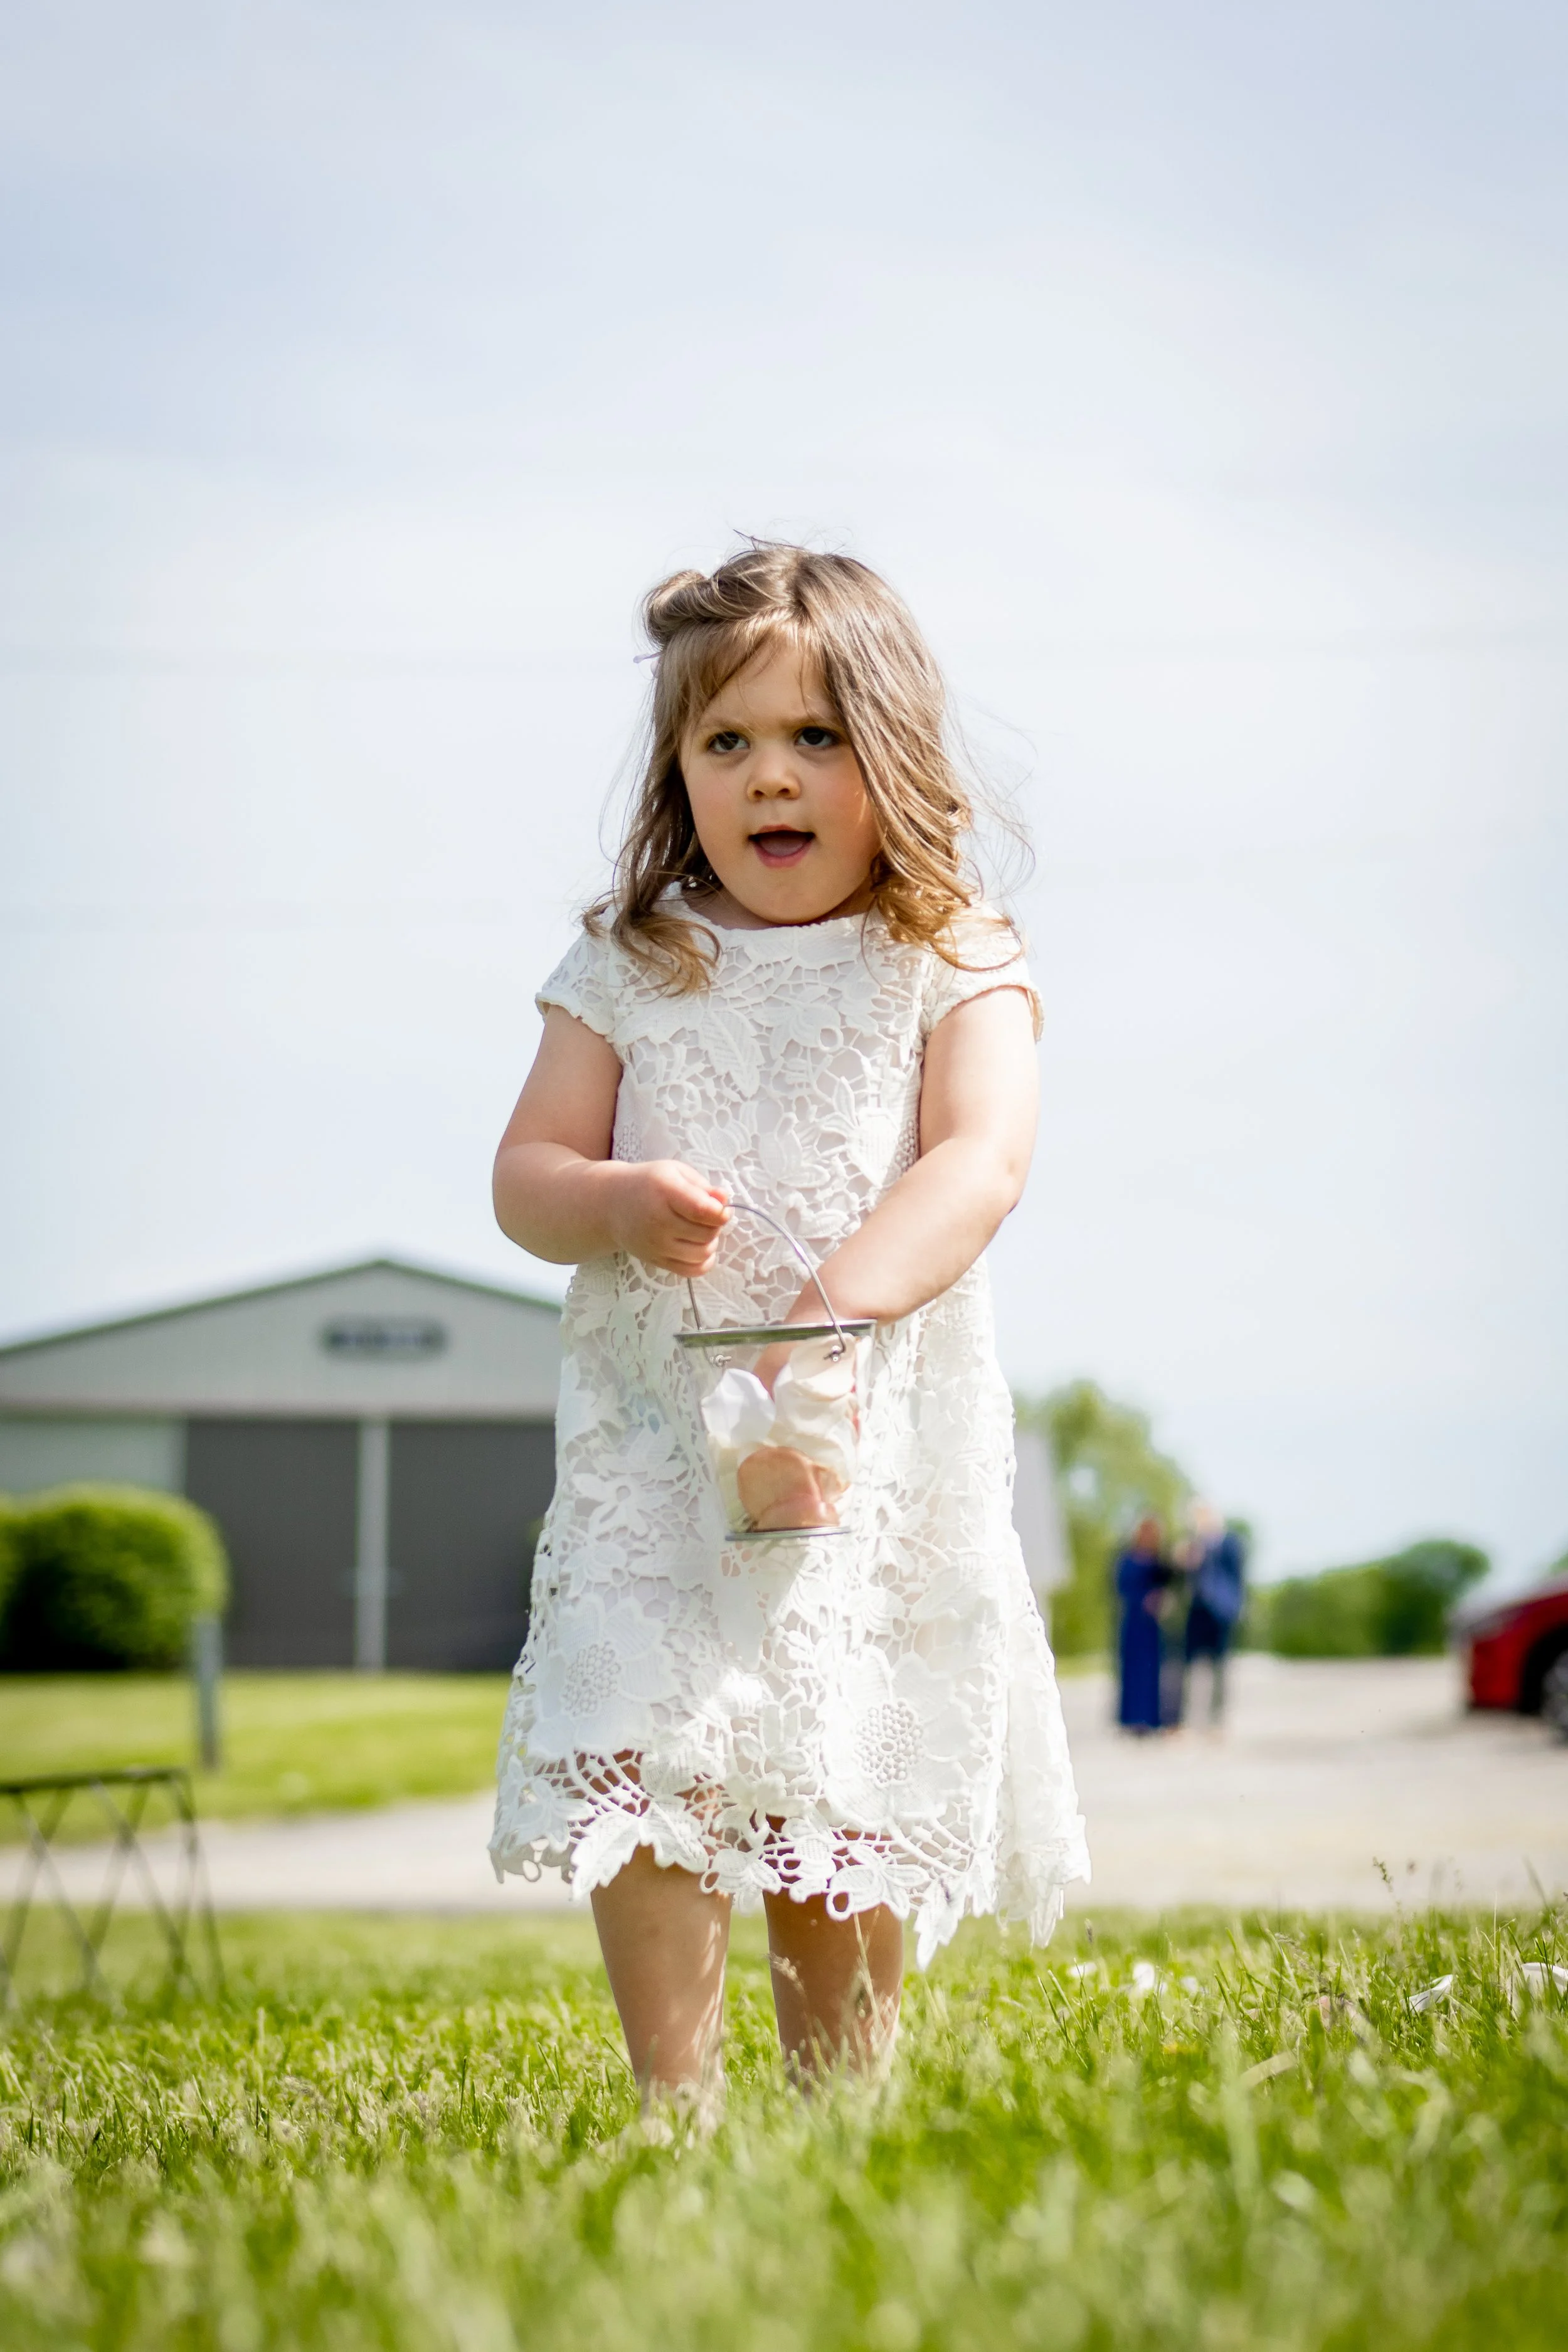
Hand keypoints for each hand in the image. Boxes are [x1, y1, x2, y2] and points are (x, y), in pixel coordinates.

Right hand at [609, 1161, 729, 1274]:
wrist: (612, 1205)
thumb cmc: (649, 1184)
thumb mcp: (675, 1172)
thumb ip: (703, 1186)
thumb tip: (725, 1200)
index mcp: (664, 1192)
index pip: (702, 1210)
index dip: (721, 1212)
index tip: (722, 1208)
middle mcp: (658, 1221)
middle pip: (706, 1233)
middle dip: (716, 1225)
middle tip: (709, 1216)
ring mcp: (656, 1244)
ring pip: (702, 1253)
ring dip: (711, 1242)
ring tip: (702, 1230)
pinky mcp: (656, 1260)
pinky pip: (691, 1271)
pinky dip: (703, 1262)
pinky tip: (699, 1247)